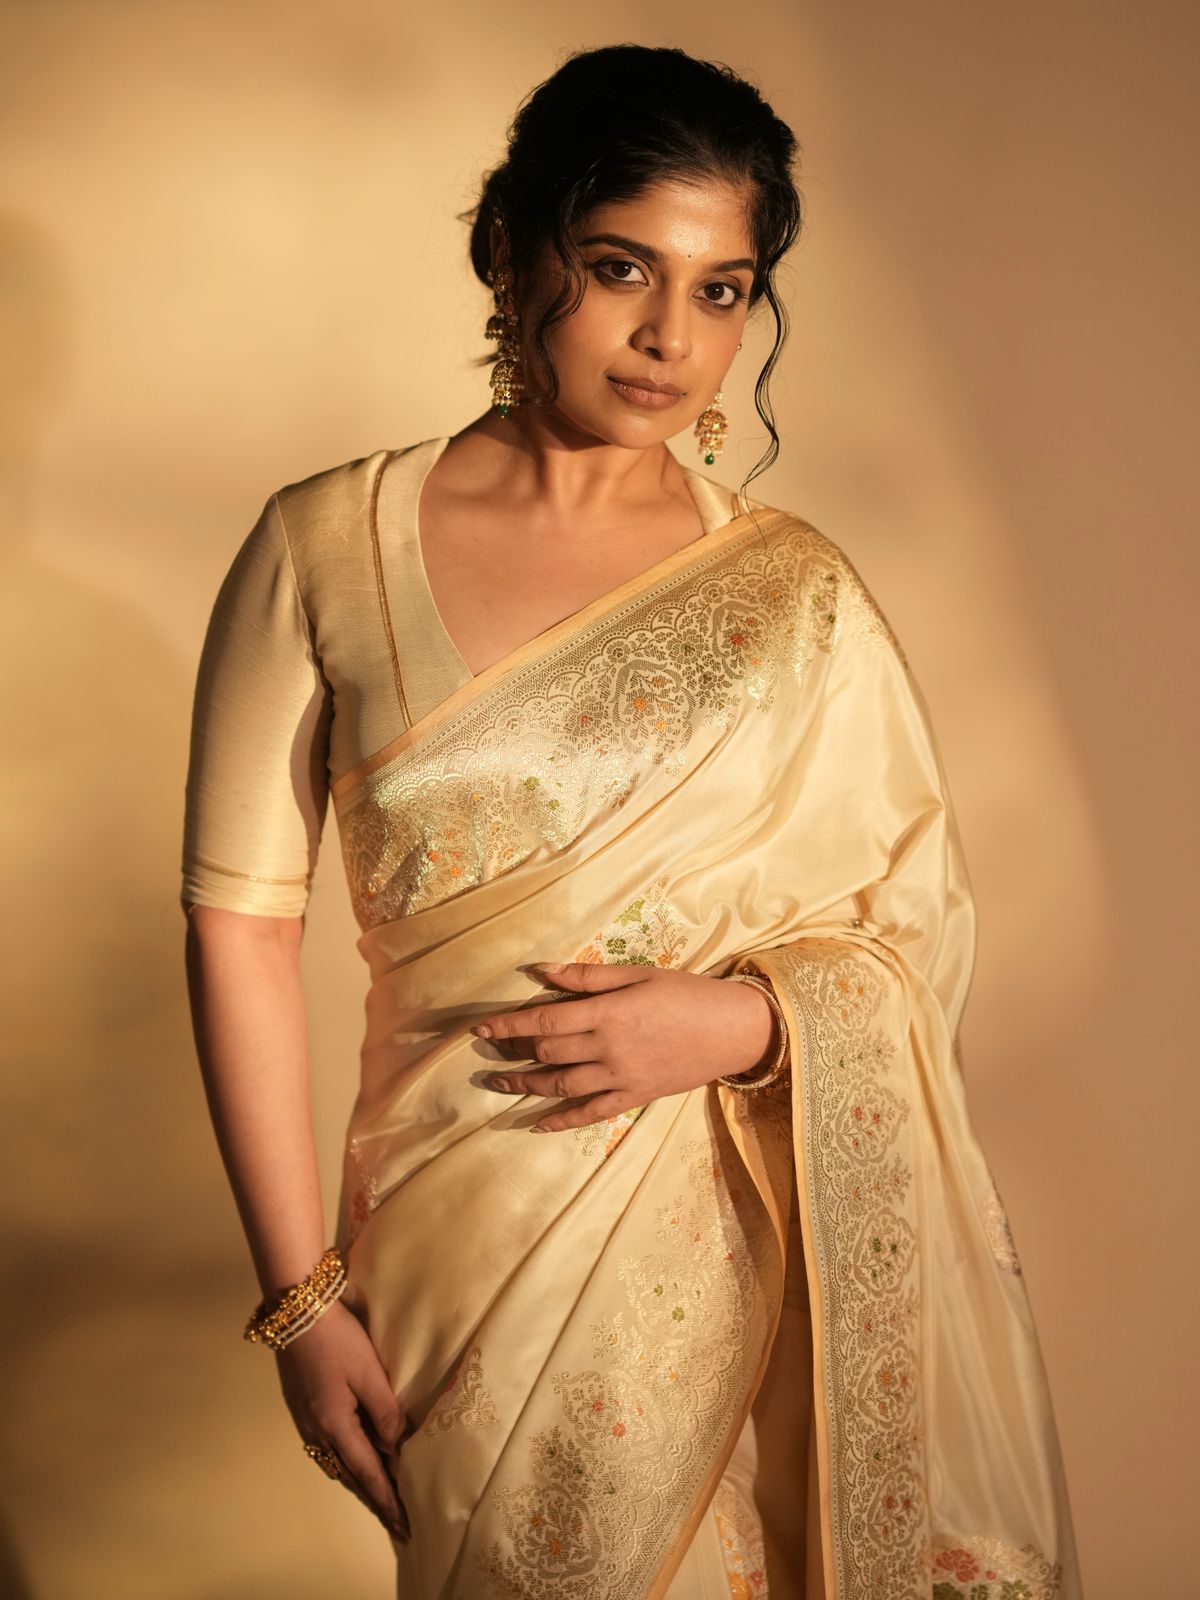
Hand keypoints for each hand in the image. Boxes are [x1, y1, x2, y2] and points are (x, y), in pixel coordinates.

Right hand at [274, 1298, 410, 1540]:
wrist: (295, 1310)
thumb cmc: (338, 1339)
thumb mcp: (369, 1374)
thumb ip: (386, 1414)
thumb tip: (399, 1449)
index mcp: (335, 1426)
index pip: (368, 1473)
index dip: (388, 1500)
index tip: (405, 1525)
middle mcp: (316, 1432)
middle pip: (350, 1476)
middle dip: (375, 1500)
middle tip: (397, 1523)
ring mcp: (305, 1421)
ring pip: (336, 1465)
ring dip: (359, 1484)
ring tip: (380, 1499)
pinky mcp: (302, 1408)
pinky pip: (327, 1449)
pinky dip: (345, 1464)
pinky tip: (354, 1462)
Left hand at [469, 962, 779, 1131]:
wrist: (733, 1030)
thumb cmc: (687, 993)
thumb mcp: (638, 974)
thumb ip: (587, 976)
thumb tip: (540, 969)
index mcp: (608, 1012)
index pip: (544, 1019)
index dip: (508, 1026)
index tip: (480, 1030)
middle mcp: (609, 1047)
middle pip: (548, 1051)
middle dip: (513, 1052)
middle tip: (489, 1053)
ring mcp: (621, 1076)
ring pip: (561, 1085)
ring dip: (525, 1086)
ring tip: (499, 1084)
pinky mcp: (634, 1096)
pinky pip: (591, 1113)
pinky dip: (561, 1121)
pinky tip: (537, 1125)